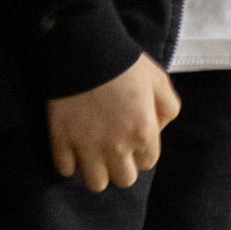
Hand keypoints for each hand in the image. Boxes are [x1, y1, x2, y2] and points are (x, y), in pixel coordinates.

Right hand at [47, 54, 179, 190]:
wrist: (84, 46)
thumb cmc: (125, 62)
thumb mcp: (158, 79)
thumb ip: (168, 108)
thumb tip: (158, 129)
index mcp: (142, 133)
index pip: (148, 162)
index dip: (142, 148)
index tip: (134, 134)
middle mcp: (117, 147)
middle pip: (124, 179)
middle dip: (122, 164)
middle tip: (115, 144)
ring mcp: (87, 147)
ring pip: (96, 183)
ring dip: (97, 169)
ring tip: (94, 150)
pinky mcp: (61, 140)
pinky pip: (66, 170)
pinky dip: (70, 161)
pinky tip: (74, 145)